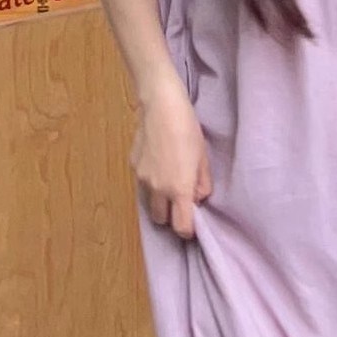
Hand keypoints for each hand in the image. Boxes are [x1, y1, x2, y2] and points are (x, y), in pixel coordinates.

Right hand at [132, 82, 211, 240]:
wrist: (160, 106)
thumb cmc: (187, 129)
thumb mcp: (203, 157)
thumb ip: (202, 183)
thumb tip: (198, 197)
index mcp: (178, 189)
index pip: (181, 226)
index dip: (188, 230)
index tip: (193, 223)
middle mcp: (157, 189)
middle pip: (162, 220)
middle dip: (171, 217)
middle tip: (181, 203)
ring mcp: (142, 179)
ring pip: (150, 203)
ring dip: (159, 202)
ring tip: (169, 183)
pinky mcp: (133, 166)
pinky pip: (143, 184)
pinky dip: (151, 183)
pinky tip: (159, 164)